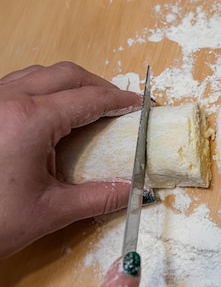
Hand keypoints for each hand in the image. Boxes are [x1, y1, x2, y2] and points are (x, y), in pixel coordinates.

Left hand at [0, 62, 141, 258]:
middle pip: (66, 74)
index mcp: (29, 121)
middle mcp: (6, 101)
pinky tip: (53, 113)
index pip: (88, 99)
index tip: (141, 105)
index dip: (120, 101)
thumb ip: (99, 198)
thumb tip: (134, 192)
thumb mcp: (51, 212)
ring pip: (39, 74)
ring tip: (91, 106)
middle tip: (120, 105)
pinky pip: (17, 84)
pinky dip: (44, 90)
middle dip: (99, 86)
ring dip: (70, 84)